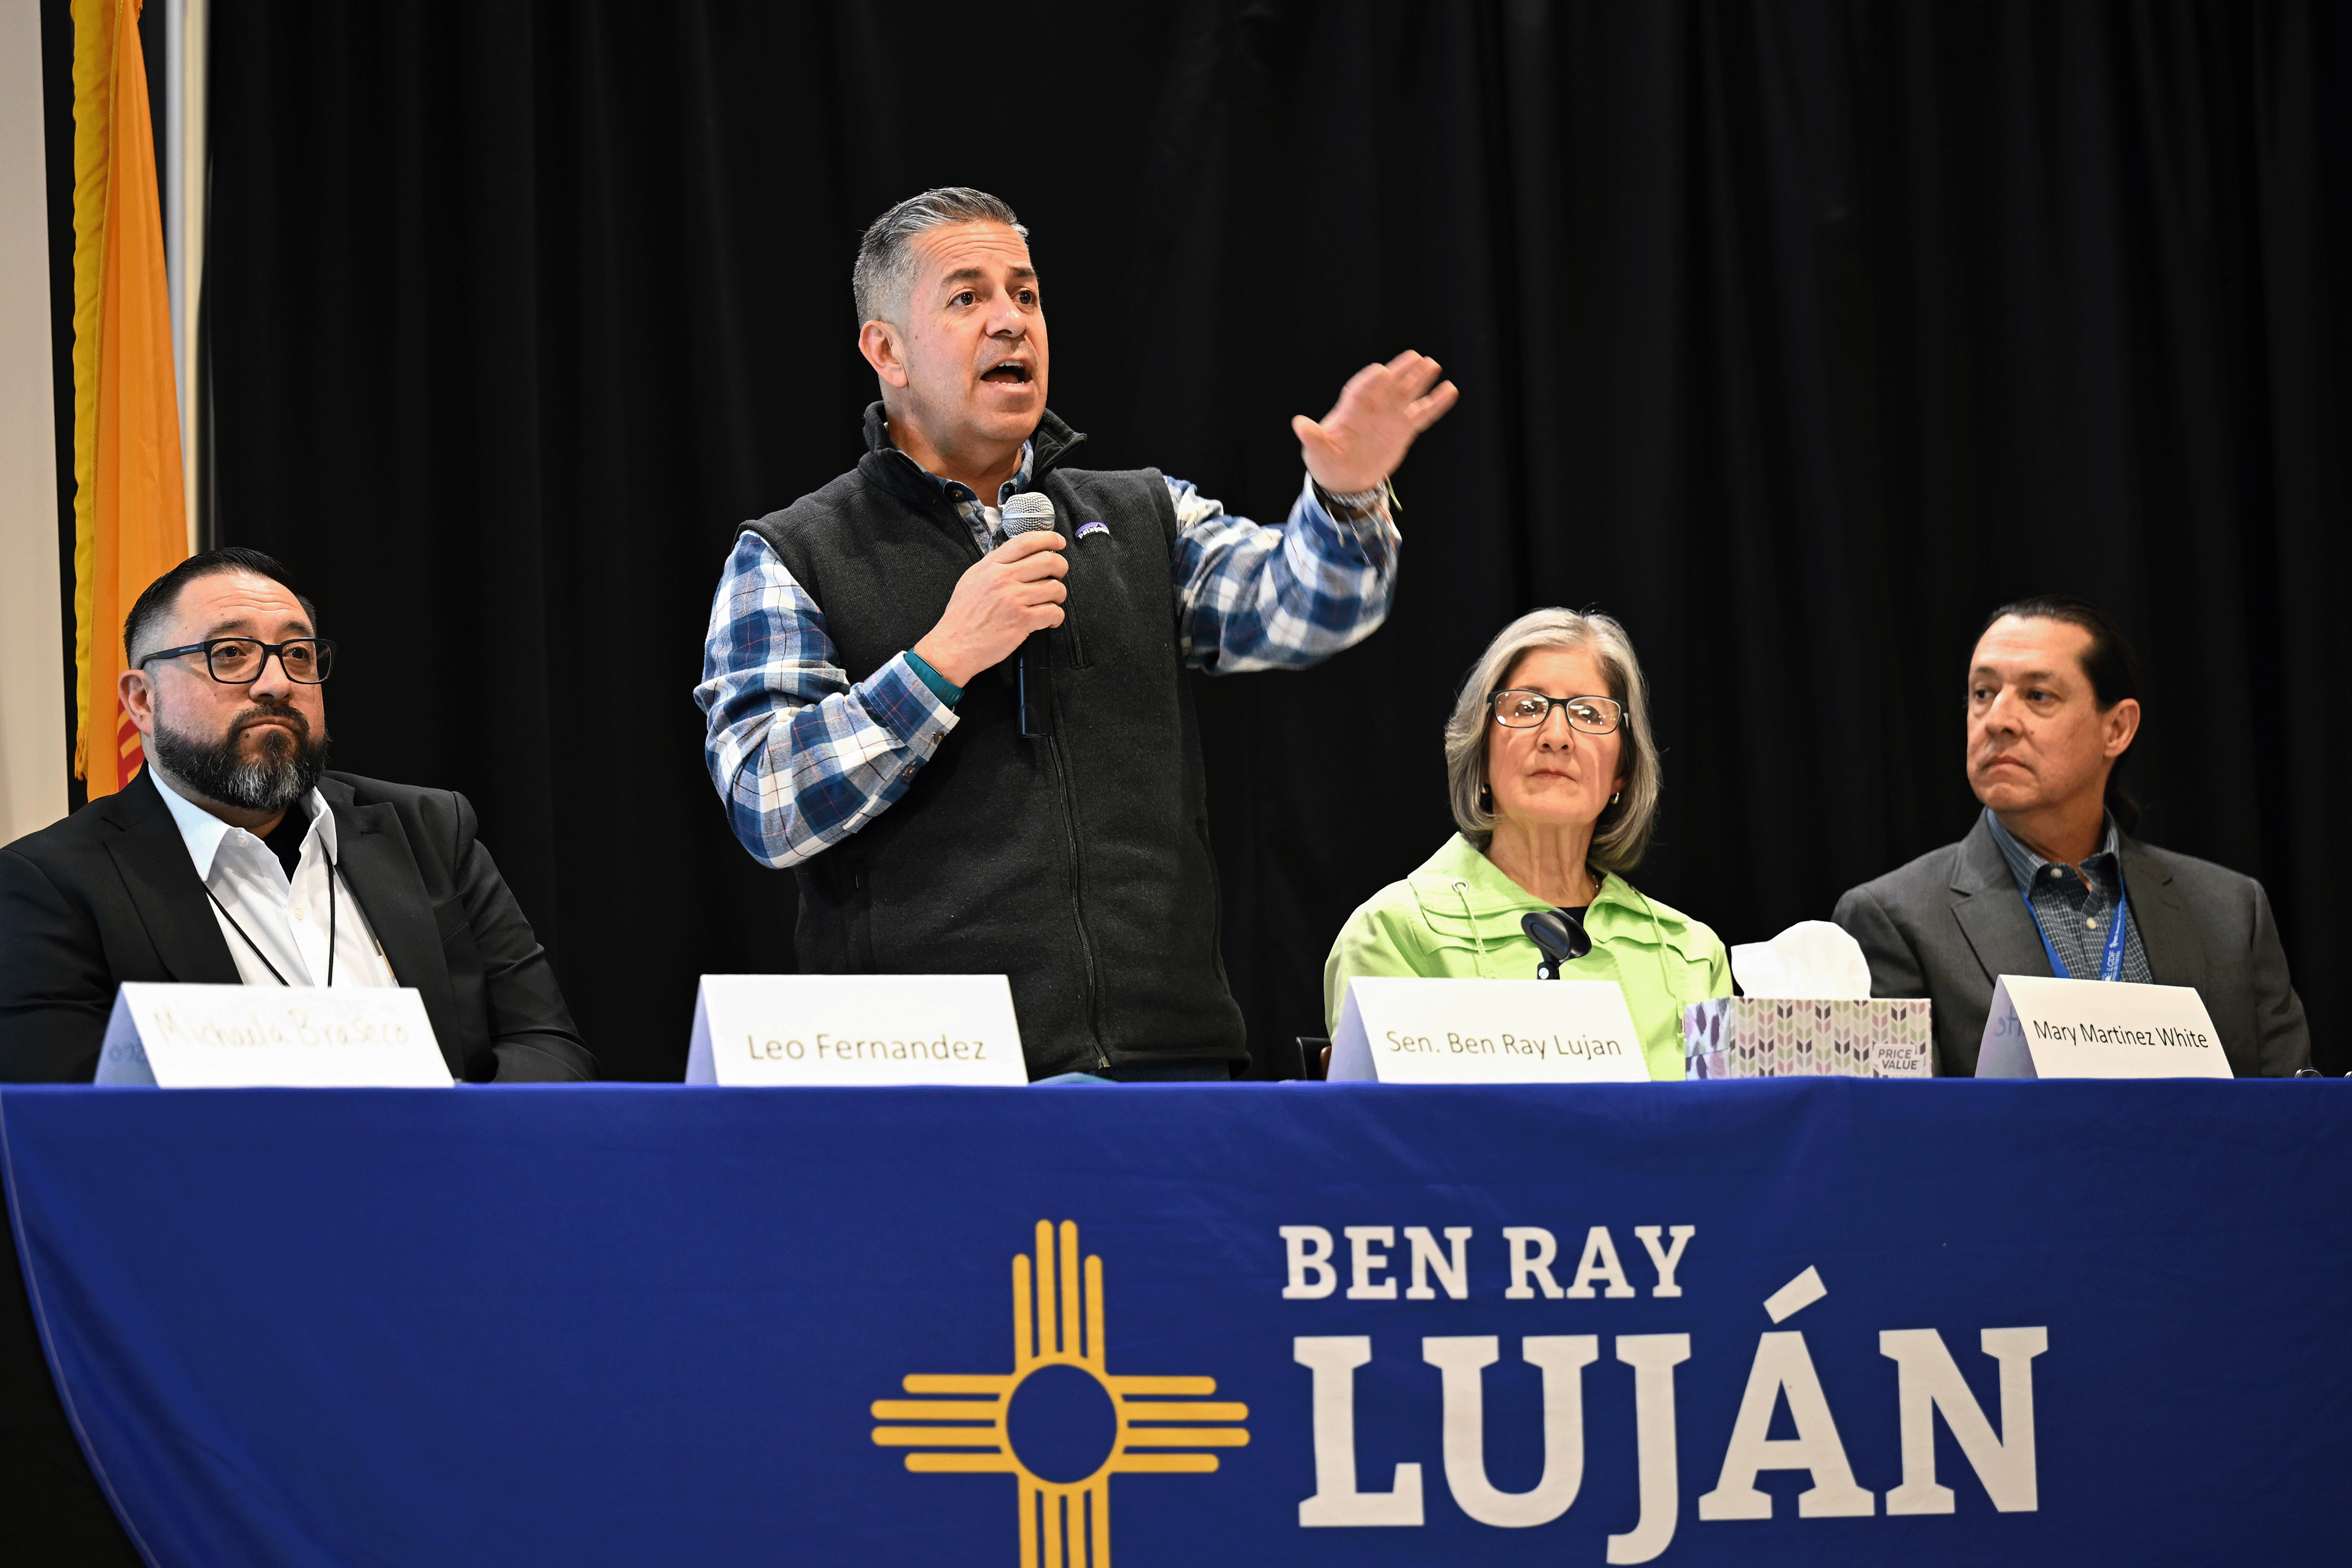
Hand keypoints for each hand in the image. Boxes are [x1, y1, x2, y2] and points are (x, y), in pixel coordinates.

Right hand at [912, 530, 1067, 687]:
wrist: (954, 645)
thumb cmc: (962, 617)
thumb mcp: (971, 579)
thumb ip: (993, 565)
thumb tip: (1015, 556)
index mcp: (991, 566)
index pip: (1026, 541)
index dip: (1049, 539)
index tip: (1058, 542)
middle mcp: (1003, 579)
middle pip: (1047, 561)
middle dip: (1061, 567)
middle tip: (1059, 574)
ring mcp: (1014, 599)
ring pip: (1055, 587)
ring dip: (1059, 595)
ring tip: (1052, 601)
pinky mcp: (1022, 620)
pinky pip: (1053, 612)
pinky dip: (1056, 617)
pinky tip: (1049, 620)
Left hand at [1291, 350, 1459, 495]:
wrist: (1345, 480)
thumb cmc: (1327, 463)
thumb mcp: (1317, 453)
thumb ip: (1313, 438)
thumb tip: (1299, 423)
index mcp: (1349, 412)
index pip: (1360, 392)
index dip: (1370, 382)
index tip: (1381, 371)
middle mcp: (1372, 409)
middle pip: (1388, 387)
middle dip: (1400, 372)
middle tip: (1416, 357)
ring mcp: (1389, 418)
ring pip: (1406, 394)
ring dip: (1419, 380)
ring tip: (1433, 364)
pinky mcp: (1403, 429)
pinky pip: (1422, 414)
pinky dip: (1435, 403)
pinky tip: (1449, 389)